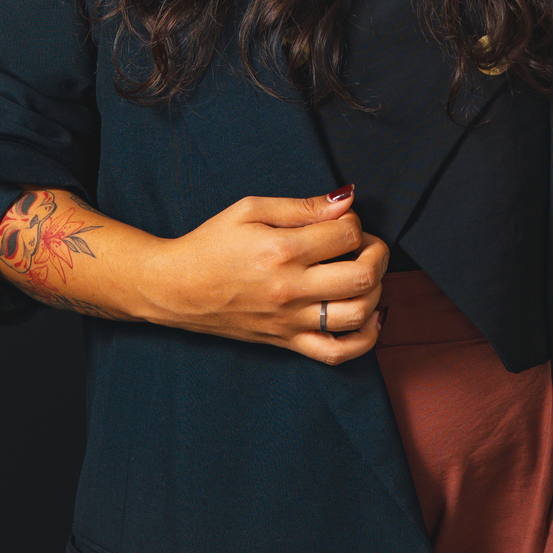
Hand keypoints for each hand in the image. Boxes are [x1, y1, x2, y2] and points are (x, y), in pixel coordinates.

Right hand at [134, 188, 388, 364]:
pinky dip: (366, 338)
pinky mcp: (287, 341)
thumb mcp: (250, 210)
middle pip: (363, 275)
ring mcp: (290, 320)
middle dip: (377, 253)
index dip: (354, 222)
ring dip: (376, 289)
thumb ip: (302, 206)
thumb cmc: (210, 243)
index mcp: (281, 250)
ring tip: (364, 273)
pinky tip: (370, 316)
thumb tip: (346, 200)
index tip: (341, 220)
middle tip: (365, 244)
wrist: (175, 288)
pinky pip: (337, 352)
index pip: (347, 235)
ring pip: (359, 313)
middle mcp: (290, 289)